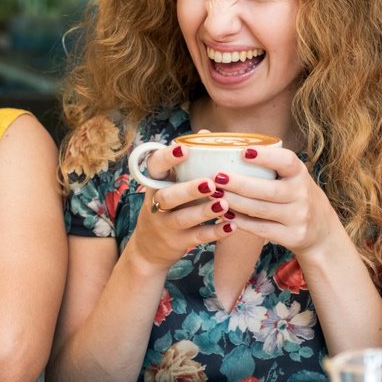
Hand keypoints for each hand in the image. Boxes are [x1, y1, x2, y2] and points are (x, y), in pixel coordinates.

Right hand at [125, 144, 227, 268]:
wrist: (149, 248)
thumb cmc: (167, 205)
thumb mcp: (169, 183)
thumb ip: (186, 162)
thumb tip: (206, 133)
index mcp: (155, 183)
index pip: (154, 167)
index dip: (167, 158)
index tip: (184, 149)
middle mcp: (156, 204)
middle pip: (167, 196)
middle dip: (188, 189)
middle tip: (210, 183)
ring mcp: (166, 225)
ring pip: (182, 218)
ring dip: (204, 211)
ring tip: (224, 204)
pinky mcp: (178, 242)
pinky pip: (197, 237)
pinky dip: (215, 232)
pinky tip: (232, 226)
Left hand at [210, 146, 349, 256]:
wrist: (321, 230)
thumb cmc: (294, 194)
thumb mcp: (290, 176)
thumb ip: (265, 163)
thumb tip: (216, 140)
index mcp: (300, 173)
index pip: (287, 161)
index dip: (266, 156)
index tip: (244, 152)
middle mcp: (302, 194)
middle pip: (268, 189)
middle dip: (240, 183)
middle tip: (217, 177)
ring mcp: (298, 217)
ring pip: (260, 210)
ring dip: (234, 202)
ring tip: (214, 195)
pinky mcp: (291, 236)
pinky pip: (261, 229)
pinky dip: (240, 222)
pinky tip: (224, 215)